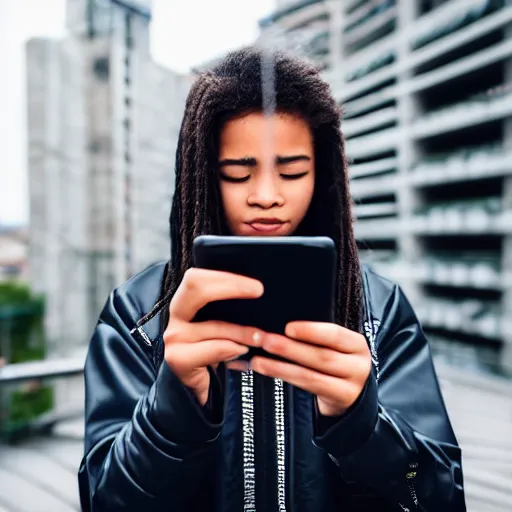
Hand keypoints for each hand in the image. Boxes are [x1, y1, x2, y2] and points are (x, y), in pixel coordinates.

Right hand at [164, 268, 263, 405]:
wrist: (201, 389)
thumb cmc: (217, 351)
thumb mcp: (224, 324)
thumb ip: (232, 308)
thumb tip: (260, 294)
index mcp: (187, 300)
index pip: (197, 278)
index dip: (225, 276)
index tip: (255, 286)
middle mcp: (177, 313)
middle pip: (195, 287)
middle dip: (231, 286)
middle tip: (258, 291)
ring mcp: (175, 335)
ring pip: (214, 324)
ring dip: (243, 330)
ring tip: (261, 337)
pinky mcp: (178, 358)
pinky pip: (213, 348)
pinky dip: (231, 349)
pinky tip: (242, 352)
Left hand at [230, 322, 371, 416]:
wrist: (351, 393)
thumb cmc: (336, 361)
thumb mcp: (333, 345)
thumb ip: (313, 335)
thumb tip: (278, 323)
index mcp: (355, 343)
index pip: (334, 334)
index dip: (311, 331)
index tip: (288, 327)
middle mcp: (357, 364)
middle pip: (321, 356)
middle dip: (290, 348)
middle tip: (265, 340)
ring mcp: (350, 385)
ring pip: (311, 375)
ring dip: (281, 367)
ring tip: (258, 361)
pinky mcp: (339, 400)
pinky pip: (308, 388)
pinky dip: (285, 378)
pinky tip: (268, 371)